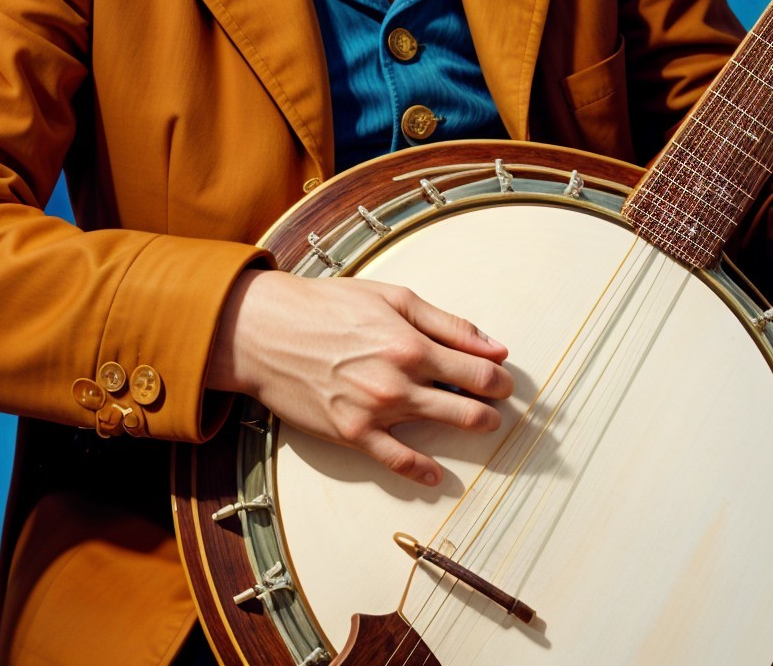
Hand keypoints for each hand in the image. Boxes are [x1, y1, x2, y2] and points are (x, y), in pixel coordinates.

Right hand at [205, 271, 512, 486]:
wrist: (266, 332)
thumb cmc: (327, 307)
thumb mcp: (392, 298)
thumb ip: (446, 323)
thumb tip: (494, 346)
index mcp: (411, 344)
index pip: (478, 371)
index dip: (500, 379)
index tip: (506, 381)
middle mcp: (399, 382)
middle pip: (469, 406)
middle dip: (492, 407)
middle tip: (499, 406)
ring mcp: (376, 412)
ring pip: (441, 429)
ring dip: (469, 429)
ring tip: (481, 425)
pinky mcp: (352, 434)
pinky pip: (397, 461)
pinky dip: (422, 471)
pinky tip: (436, 474)